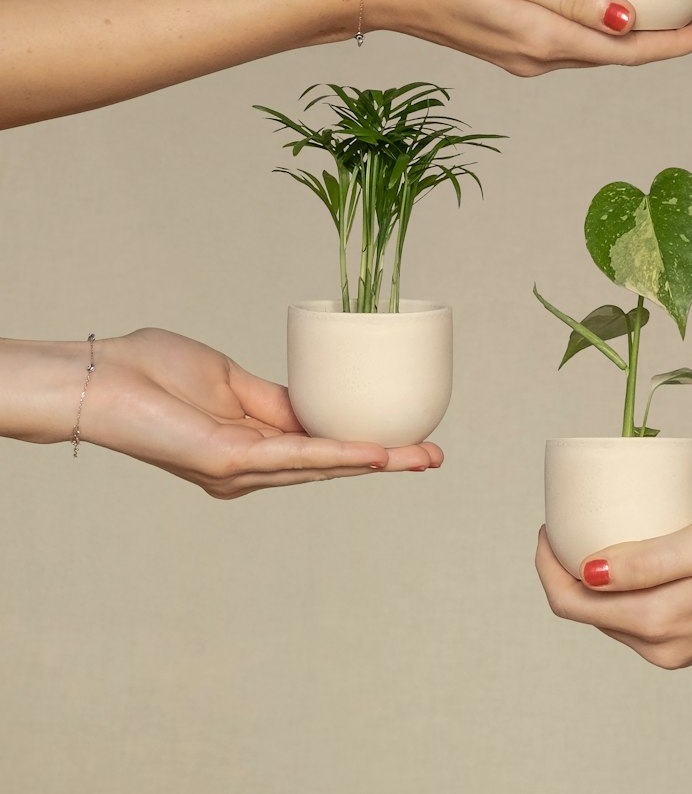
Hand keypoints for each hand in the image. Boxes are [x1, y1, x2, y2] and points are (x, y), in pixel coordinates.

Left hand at [6, 329, 442, 497]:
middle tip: (434, 456)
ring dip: (377, 460)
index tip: (408, 438)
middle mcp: (249, 468)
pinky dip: (337, 454)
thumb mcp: (228, 380)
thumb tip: (313, 401)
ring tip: (422, 457)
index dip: (366, 443)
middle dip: (387, 459)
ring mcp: (240, 469)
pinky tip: (374, 453)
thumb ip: (271, 398)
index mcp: (250, 446)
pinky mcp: (228, 461)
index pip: (319, 447)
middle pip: (330, 463)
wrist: (105, 379)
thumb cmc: (152, 373)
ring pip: (322, 464)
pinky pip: (295, 456)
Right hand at [373, 0, 691, 74]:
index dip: (679, 43)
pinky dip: (602, 32)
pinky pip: (570, 44)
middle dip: (667, 43)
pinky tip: (610, 13)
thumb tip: (633, 22)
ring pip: (595, 52)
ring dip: (636, 40)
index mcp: (545, 41)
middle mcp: (538, 58)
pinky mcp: (508, 45)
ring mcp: (521, 56)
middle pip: (618, 58)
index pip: (630, 51)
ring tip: (671, 17)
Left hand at [535, 510, 691, 667]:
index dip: (548, 564)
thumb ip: (646, 562)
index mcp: (658, 624)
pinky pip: (640, 616)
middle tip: (571, 517)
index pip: (573, 603)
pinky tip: (633, 553)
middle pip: (588, 611)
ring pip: (613, 614)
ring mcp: (678, 648)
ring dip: (595, 577)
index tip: (548, 524)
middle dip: (566, 567)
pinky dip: (624, 587)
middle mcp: (662, 647)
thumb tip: (586, 570)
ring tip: (598, 527)